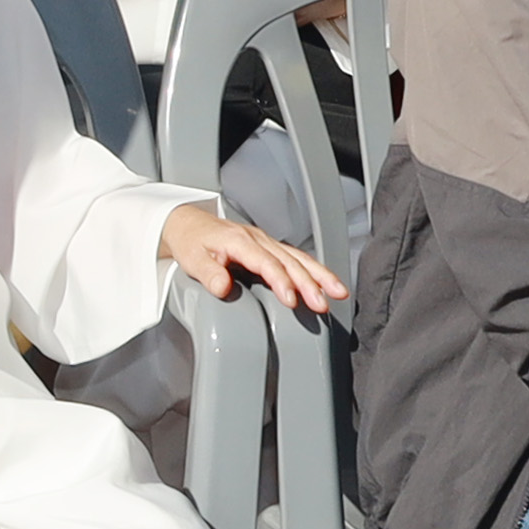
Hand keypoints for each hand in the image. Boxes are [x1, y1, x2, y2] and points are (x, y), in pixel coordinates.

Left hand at [158, 199, 339, 315]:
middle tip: (323, 304)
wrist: (189, 224)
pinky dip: (314, 270)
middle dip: (310, 283)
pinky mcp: (269, 248)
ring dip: (320, 275)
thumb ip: (208, 274)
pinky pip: (296, 258)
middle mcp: (257, 239)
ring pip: (299, 257)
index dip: (281, 281)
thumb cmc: (192, 242)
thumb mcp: (192, 260)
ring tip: (339, 293)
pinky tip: (326, 283)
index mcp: (240, 241)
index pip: (266, 262)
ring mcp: (266, 242)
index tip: (291, 300)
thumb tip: (223, 288)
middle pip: (290, 261)